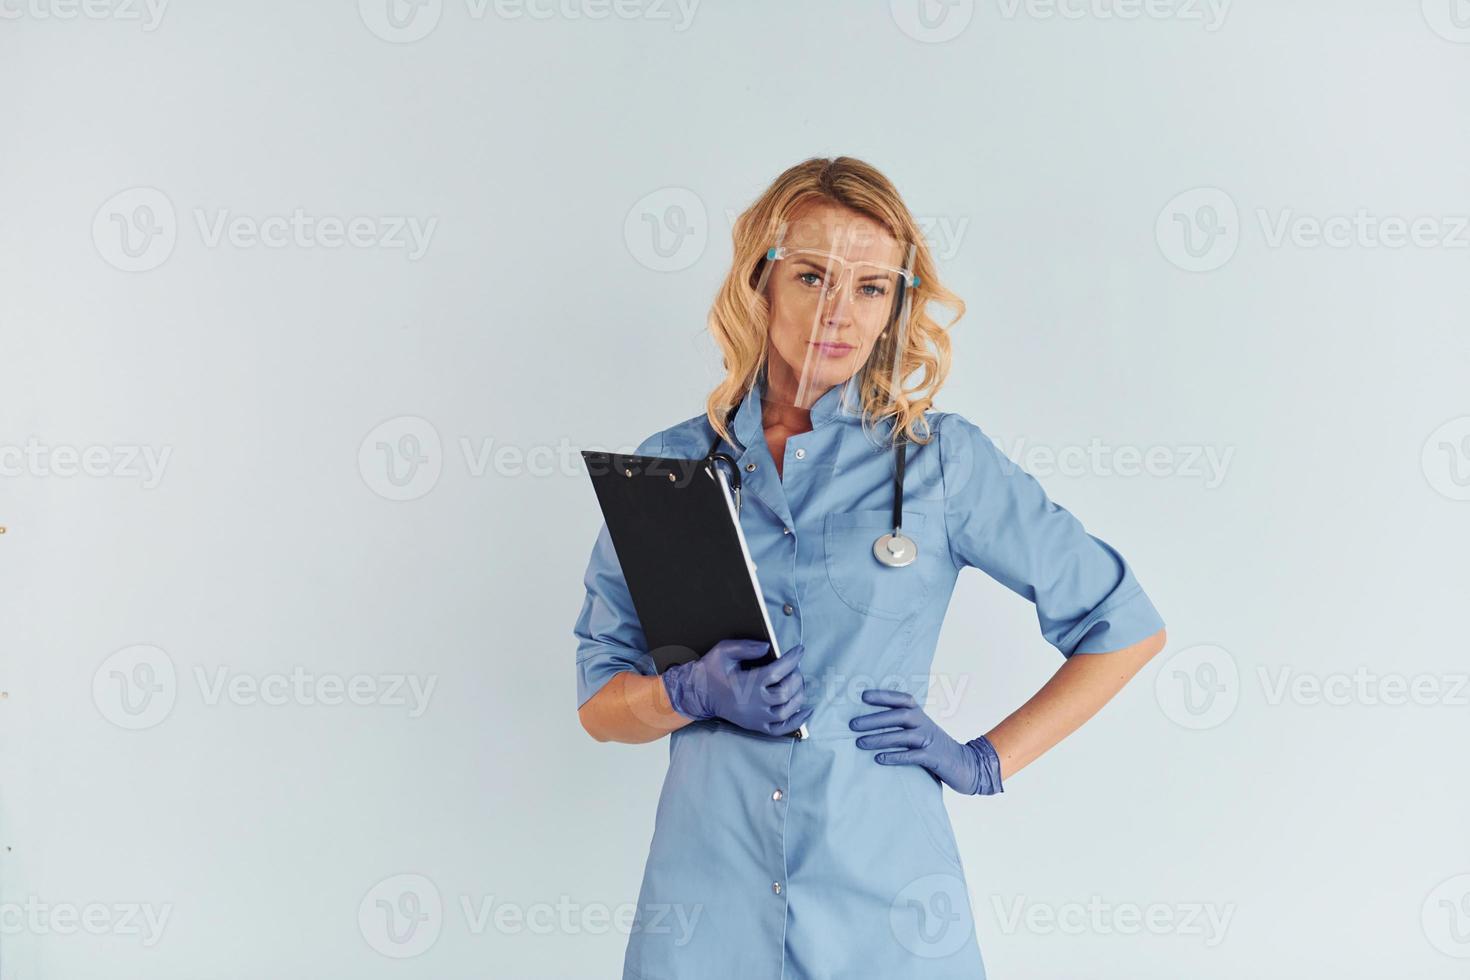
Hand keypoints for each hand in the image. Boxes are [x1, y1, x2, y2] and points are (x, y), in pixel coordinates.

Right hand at [662, 639, 812, 735]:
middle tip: (795, 666)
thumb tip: (767, 647)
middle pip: (787, 691)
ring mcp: (757, 717)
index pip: (778, 671)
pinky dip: (797, 721)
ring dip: (799, 694)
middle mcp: (755, 703)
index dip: (792, 659)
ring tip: (798, 682)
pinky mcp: (757, 726)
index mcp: (748, 684)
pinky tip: (806, 710)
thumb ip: (745, 646)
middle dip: (796, 676)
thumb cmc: (711, 671)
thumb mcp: (723, 651)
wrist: (699, 694)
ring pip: (788, 709)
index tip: (799, 650)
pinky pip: (782, 728)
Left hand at [849, 689, 1002, 794]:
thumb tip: (866, 721)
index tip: (863, 696)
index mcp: (920, 714)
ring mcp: (930, 741)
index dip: (883, 696)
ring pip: (903, 736)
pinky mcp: (934, 759)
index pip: (902, 699)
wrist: (966, 765)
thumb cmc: (933, 747)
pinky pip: (913, 756)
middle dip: (875, 719)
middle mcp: (925, 724)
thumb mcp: (920, 730)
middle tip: (852, 725)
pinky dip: (895, 757)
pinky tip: (879, 759)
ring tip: (860, 743)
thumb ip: (901, 724)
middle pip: (899, 716)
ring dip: (880, 739)